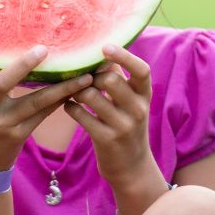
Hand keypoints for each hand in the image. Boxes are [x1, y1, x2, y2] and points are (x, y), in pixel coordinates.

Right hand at [0, 34, 92, 170]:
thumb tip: (12, 36)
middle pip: (1, 84)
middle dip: (23, 66)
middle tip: (43, 49)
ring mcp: (2, 124)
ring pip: (35, 102)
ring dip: (62, 87)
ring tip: (85, 74)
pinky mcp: (18, 135)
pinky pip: (43, 113)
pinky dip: (61, 99)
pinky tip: (79, 88)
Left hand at [64, 44, 158, 189]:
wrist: (132, 168)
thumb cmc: (126, 125)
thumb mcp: (131, 103)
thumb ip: (120, 79)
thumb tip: (101, 51)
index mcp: (145, 95)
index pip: (142, 70)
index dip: (124, 56)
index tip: (105, 46)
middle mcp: (138, 109)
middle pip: (111, 79)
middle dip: (92, 76)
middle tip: (83, 80)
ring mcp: (124, 126)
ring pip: (92, 96)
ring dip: (77, 91)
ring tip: (74, 93)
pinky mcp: (107, 140)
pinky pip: (81, 115)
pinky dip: (71, 107)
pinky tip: (69, 107)